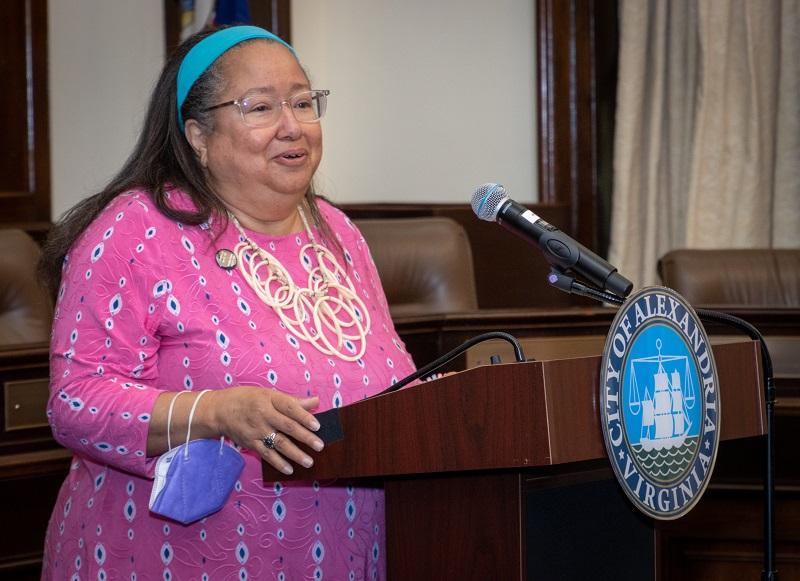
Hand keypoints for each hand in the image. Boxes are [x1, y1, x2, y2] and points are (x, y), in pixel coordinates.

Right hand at [204, 387, 323, 474]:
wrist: (219, 411)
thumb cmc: (248, 400)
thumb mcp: (269, 394)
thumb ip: (293, 401)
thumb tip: (316, 401)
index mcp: (270, 399)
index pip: (290, 408)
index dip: (304, 417)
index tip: (318, 426)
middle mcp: (263, 415)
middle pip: (287, 427)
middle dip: (305, 437)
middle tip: (320, 446)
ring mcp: (256, 430)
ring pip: (279, 443)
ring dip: (295, 454)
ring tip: (309, 461)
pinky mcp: (250, 443)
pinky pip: (266, 454)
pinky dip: (278, 463)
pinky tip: (290, 469)